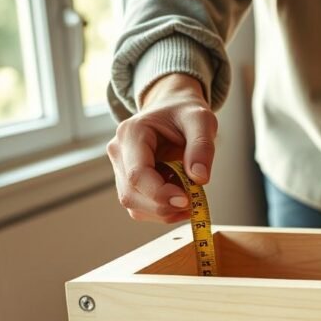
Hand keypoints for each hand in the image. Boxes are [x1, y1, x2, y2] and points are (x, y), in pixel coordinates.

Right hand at [107, 74, 216, 222]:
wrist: (173, 109)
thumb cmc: (185, 112)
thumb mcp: (202, 120)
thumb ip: (202, 146)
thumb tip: (200, 179)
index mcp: (131, 133)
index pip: (137, 174)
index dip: (160, 194)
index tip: (187, 201)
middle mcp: (118, 152)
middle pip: (132, 194)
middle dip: (164, 206)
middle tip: (194, 201)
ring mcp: (120, 168)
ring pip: (134, 205)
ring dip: (165, 211)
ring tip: (189, 195)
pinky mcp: (128, 182)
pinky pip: (140, 207)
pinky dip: (163, 210)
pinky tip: (180, 196)